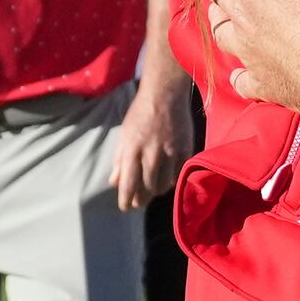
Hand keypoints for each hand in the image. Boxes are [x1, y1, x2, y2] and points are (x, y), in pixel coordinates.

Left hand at [109, 79, 195, 210]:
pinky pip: (178, 173)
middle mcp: (151, 152)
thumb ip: (119, 159)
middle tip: (139, 202)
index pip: (128, 184)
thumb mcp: (124, 134)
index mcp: (132, 149)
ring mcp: (170, 150)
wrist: (165, 94)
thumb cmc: (140, 113)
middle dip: (141, 200)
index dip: (126, 200)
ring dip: (156, 191)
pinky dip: (172, 179)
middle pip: (147, 188)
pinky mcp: (185, 148)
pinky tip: (167, 178)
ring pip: (164, 184)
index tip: (125, 207)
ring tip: (152, 190)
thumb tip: (114, 182)